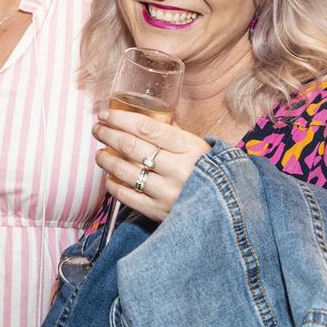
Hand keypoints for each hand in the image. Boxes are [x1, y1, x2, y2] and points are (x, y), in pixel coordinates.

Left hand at [92, 109, 212, 221]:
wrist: (230, 210)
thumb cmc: (211, 173)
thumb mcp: (201, 148)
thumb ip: (174, 135)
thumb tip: (143, 121)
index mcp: (189, 148)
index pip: (145, 128)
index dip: (120, 119)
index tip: (105, 114)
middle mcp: (177, 169)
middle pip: (130, 146)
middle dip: (107, 135)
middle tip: (97, 129)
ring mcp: (166, 192)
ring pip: (123, 170)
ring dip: (105, 159)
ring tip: (100, 153)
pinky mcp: (158, 211)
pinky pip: (126, 195)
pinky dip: (112, 184)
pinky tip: (109, 176)